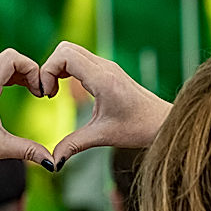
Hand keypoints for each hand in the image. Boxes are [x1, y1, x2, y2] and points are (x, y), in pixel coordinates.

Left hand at [0, 49, 55, 167]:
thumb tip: (52, 163)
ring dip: (20, 72)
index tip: (40, 90)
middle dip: (28, 69)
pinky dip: (12, 76)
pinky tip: (21, 90)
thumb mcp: (1, 148)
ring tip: (33, 90)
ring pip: (2, 62)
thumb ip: (29, 151)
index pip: (10, 59)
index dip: (31, 68)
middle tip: (39, 90)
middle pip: (8, 57)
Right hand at [40, 41, 171, 167]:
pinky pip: (79, 58)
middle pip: (64, 48)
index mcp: (103, 79)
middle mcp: (105, 67)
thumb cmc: (138, 128)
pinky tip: (66, 91)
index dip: (47, 71)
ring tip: (54, 93)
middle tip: (48, 93)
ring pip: (71, 51)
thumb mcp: (102, 136)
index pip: (65, 56)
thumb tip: (52, 163)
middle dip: (49, 68)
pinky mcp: (107, 70)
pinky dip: (66, 69)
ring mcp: (107, 66)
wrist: (162, 122)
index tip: (47, 96)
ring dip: (57, 68)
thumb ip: (73, 145)